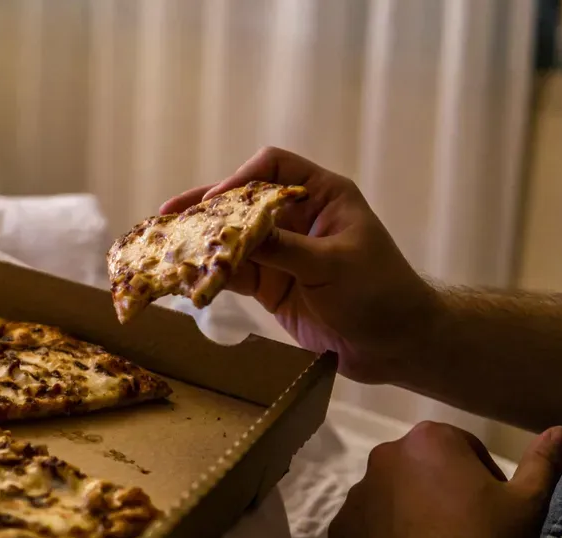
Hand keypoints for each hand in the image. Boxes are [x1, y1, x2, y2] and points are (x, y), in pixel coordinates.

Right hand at [160, 146, 438, 383]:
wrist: (397, 346)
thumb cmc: (381, 293)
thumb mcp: (332, 265)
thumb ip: (283, 248)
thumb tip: (234, 233)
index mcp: (323, 196)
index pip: (273, 169)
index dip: (241, 179)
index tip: (218, 204)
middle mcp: (298, 218)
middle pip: (242, 202)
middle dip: (206, 208)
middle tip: (168, 215)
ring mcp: (283, 252)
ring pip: (232, 238)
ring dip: (201, 242)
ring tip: (164, 245)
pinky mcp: (272, 285)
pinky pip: (234, 272)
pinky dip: (211, 273)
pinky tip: (185, 276)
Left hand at [328, 422, 561, 537]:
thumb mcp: (527, 504)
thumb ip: (541, 463)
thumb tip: (558, 432)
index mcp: (427, 439)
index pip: (461, 448)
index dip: (483, 477)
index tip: (493, 508)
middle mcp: (382, 456)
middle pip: (420, 469)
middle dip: (441, 491)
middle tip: (466, 530)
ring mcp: (354, 494)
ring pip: (389, 497)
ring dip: (408, 513)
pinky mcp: (337, 532)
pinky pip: (365, 529)